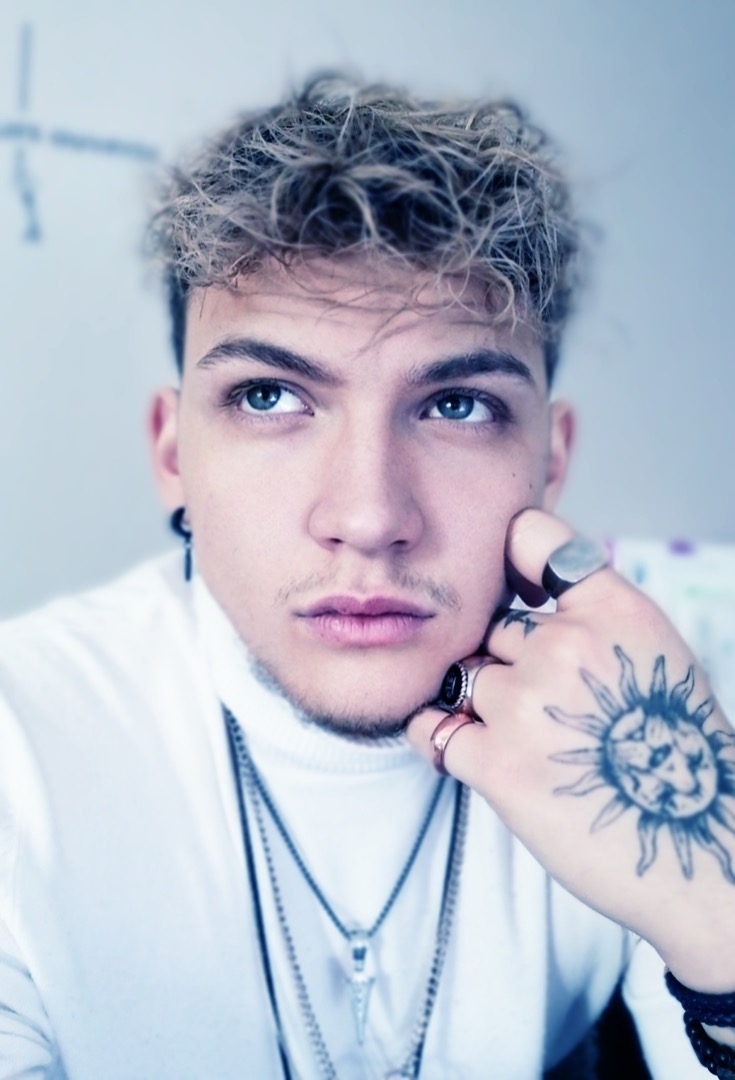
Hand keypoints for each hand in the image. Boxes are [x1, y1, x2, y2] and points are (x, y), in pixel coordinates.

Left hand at [407, 509, 734, 991]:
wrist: (697, 849)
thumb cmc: (674, 754)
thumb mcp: (650, 652)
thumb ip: (588, 615)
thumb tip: (516, 593)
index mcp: (613, 610)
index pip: (530, 536)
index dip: (510, 562)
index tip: (516, 591)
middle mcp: (566, 646)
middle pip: (491, 626)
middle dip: (507, 661)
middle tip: (547, 710)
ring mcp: (526, 703)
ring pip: (463, 678)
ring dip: (481, 707)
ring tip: (532, 746)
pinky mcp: (496, 765)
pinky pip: (430, 727)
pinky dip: (440, 738)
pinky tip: (475, 755)